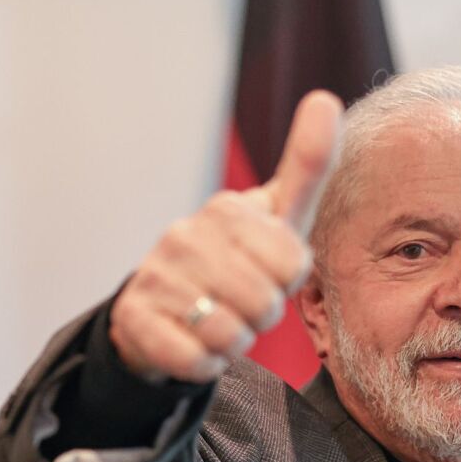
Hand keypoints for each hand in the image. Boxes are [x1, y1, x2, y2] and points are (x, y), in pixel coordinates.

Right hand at [109, 90, 342, 382]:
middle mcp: (184, 235)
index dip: (287, 281)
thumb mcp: (276, 215)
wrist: (161, 305)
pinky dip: (204, 364)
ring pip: (230, 335)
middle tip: (241, 303)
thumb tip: (325, 97)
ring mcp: (155, 276)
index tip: (266, 270)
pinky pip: (195, 360)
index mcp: (226, 208)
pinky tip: (193, 343)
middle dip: (261, 316)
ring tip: (216, 321)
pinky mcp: (135, 319)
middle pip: (265, 305)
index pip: (293, 265)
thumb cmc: (235, 258)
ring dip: (233, 342)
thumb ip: (306, 166)